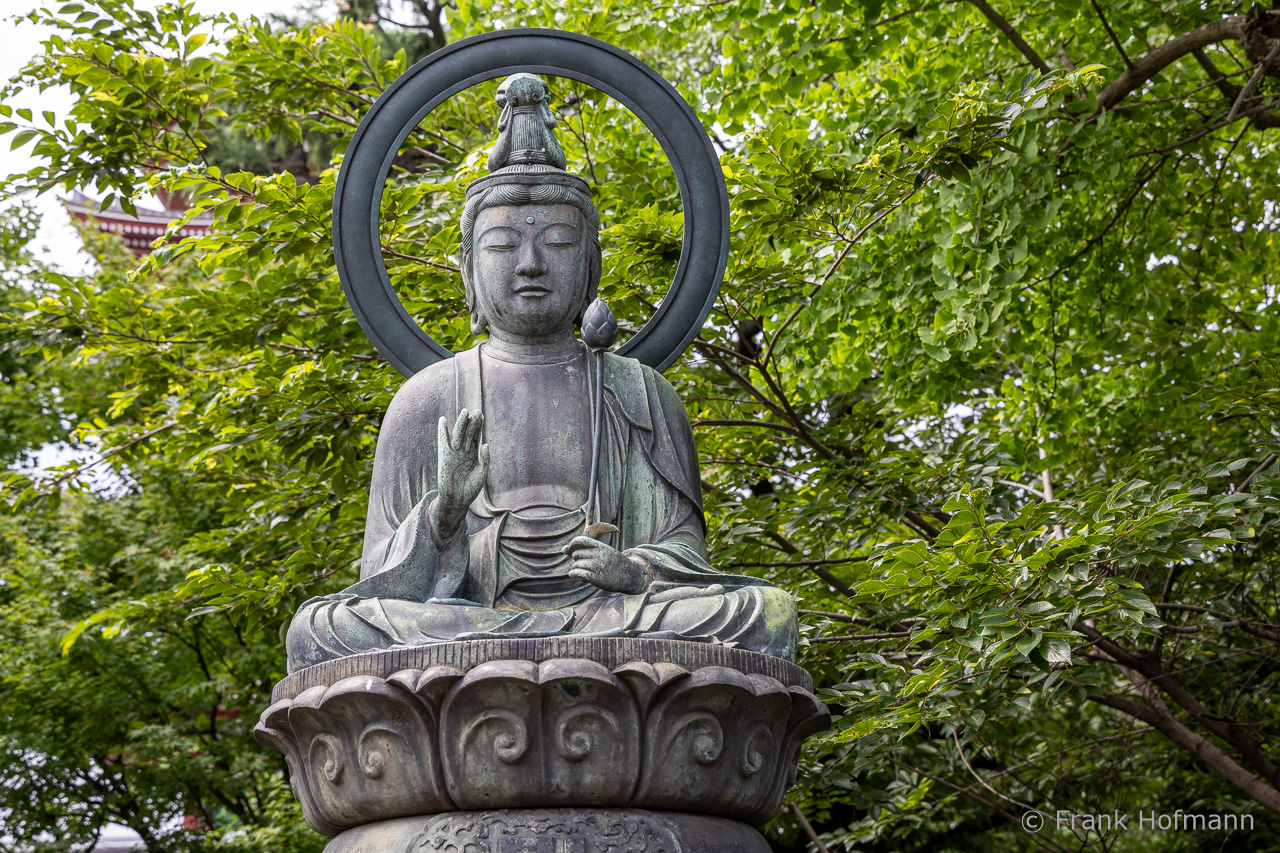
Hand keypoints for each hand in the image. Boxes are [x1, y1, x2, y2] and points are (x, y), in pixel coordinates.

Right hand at [433, 409, 488, 540]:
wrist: (456, 500)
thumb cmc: (471, 489)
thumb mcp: (482, 474)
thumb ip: (484, 459)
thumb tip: (485, 444)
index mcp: (474, 455)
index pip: (476, 436)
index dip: (478, 426)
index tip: (481, 415)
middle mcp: (464, 452)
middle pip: (468, 433)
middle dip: (472, 423)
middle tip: (477, 411)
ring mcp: (453, 453)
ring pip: (457, 435)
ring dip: (460, 424)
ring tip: (465, 412)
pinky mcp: (443, 456)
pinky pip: (442, 441)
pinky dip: (442, 431)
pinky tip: (443, 420)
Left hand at [564, 537, 652, 593]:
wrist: (630, 576)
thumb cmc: (614, 563)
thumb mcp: (604, 552)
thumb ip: (585, 550)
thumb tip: (563, 549)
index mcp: (602, 547)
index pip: (580, 541)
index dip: (572, 545)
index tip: (570, 550)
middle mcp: (600, 555)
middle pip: (576, 554)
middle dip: (576, 559)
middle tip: (583, 563)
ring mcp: (598, 567)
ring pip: (576, 565)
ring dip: (576, 568)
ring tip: (582, 571)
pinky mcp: (597, 579)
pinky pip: (578, 573)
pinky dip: (573, 574)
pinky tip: (574, 575)